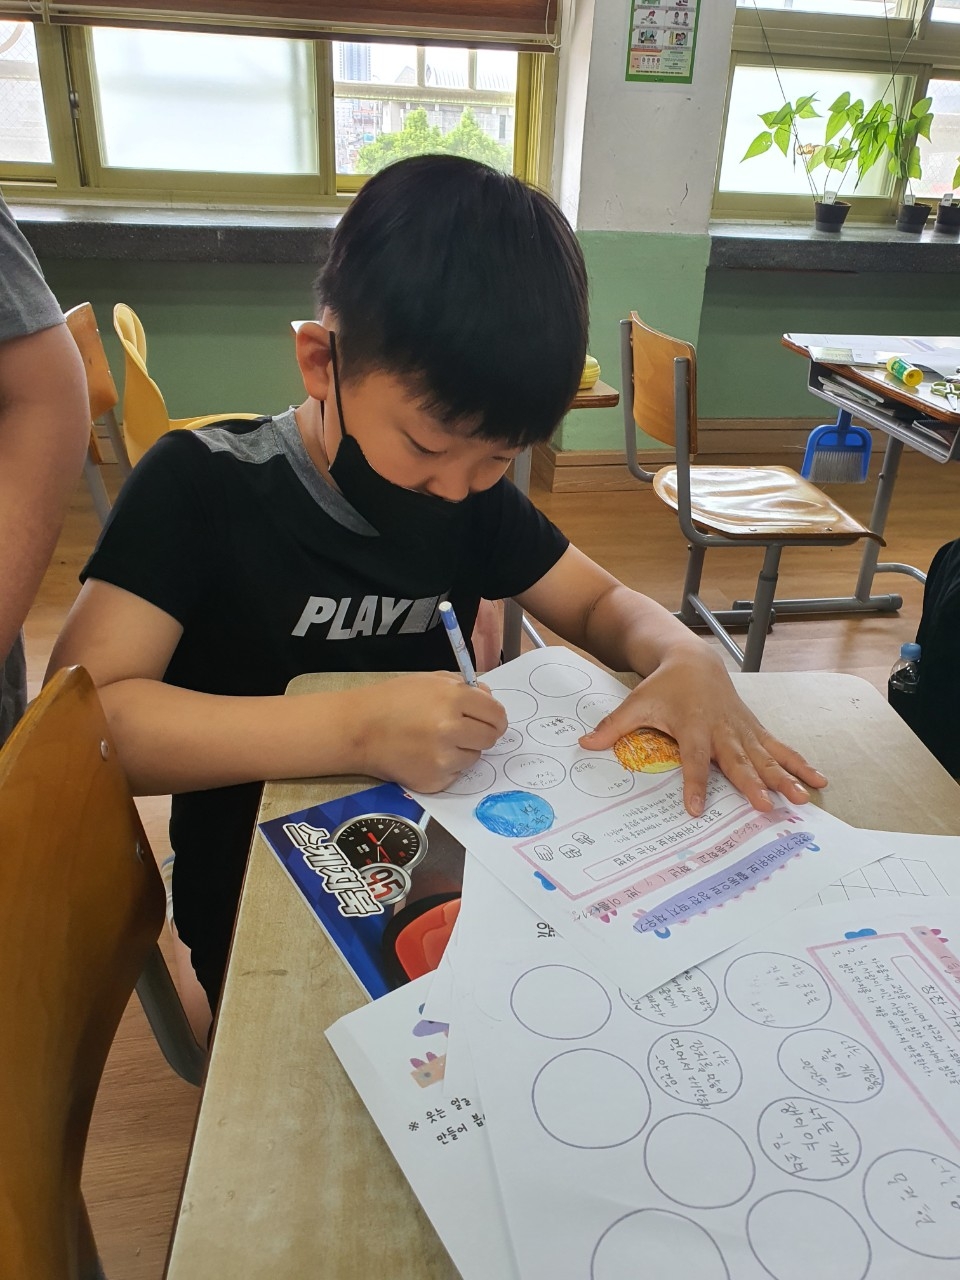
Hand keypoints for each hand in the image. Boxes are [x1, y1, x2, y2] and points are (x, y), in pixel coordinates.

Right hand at [357, 671, 506, 792]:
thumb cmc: (392, 700)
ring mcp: (443, 758)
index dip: (494, 716)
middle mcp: (451, 729)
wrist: (358, 729)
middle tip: (464, 731)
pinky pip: (456, 774)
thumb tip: (488, 698)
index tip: (489, 720)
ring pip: (474, 757)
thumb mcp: (429, 680)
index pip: (496, 714)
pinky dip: (447, 767)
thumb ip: (463, 687)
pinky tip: (425, 756)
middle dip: (481, 733)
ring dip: (463, 750)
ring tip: (436, 741)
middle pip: (491, 738)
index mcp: (453, 698)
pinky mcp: (434, 780)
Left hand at [580, 645, 826, 815]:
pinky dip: (799, 763)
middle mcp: (722, 729)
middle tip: (766, 807)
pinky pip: (780, 748)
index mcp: (693, 726)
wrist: (693, 660)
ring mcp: (742, 729)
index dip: (694, 784)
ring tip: (802, 798)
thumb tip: (584, 745)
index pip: (694, 760)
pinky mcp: (754, 729)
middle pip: (739, 760)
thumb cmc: (663, 686)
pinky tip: (819, 779)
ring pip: (766, 756)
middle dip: (753, 784)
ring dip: (785, 777)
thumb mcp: (635, 703)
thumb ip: (613, 727)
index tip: (695, 809)